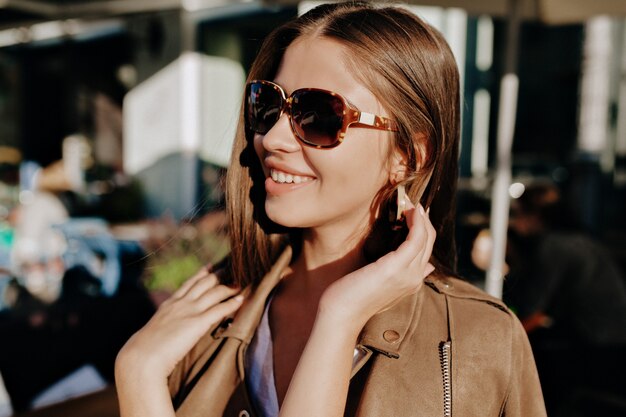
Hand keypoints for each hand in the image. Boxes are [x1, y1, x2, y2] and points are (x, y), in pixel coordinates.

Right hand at [115, 268, 243, 380]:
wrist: (141, 357)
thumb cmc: (145, 350)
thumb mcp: (156, 330)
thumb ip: (165, 325)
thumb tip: (169, 329)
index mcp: (169, 304)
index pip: (189, 283)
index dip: (202, 273)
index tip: (212, 265)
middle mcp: (180, 303)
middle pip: (205, 283)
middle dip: (220, 274)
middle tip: (234, 268)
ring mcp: (189, 311)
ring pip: (214, 293)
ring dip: (230, 286)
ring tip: (242, 282)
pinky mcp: (197, 323)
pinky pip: (219, 310)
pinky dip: (231, 304)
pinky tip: (241, 300)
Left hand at [318, 201, 435, 332]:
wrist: (341, 315)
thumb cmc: (353, 298)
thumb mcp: (383, 286)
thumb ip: (403, 275)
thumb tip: (428, 267)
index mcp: (412, 282)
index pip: (426, 250)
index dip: (423, 229)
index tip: (413, 212)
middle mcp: (415, 279)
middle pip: (429, 241)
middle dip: (423, 219)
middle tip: (411, 202)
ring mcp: (408, 274)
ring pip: (425, 238)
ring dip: (420, 217)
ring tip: (409, 203)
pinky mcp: (396, 267)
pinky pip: (416, 239)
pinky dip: (416, 222)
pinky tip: (409, 211)